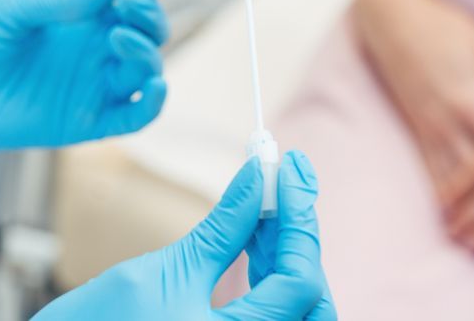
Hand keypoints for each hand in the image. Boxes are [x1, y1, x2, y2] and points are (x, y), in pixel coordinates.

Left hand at [0, 0, 173, 187]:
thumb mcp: (15, 7)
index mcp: (78, 15)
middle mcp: (91, 50)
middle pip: (147, 32)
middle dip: (149, 14)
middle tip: (125, 4)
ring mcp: (89, 86)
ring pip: (145, 70)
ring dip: (148, 52)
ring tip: (118, 36)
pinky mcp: (83, 122)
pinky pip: (133, 116)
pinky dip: (154, 103)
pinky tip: (154, 86)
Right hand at [33, 152, 335, 320]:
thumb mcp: (164, 272)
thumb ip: (222, 229)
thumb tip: (256, 178)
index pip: (299, 280)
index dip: (299, 217)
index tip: (288, 166)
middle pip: (309, 298)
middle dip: (300, 233)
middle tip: (285, 178)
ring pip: (295, 307)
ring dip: (286, 249)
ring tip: (267, 198)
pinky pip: (268, 313)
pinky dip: (268, 272)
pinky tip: (255, 232)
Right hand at [355, 0, 473, 197]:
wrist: (392, 20)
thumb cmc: (443, 27)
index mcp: (472, 100)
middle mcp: (448, 120)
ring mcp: (428, 124)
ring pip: (447, 174)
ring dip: (461, 208)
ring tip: (472, 237)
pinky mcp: (415, 124)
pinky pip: (428, 163)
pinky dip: (438, 188)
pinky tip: (445, 209)